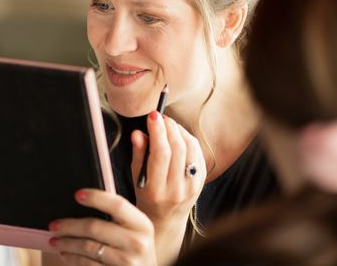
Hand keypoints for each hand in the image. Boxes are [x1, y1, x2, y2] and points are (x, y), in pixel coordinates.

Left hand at [48, 189, 156, 265]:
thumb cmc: (136, 249)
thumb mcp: (136, 231)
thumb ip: (119, 216)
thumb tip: (86, 199)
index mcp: (142, 224)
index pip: (117, 205)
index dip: (96, 197)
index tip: (77, 194)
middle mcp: (137, 243)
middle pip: (95, 227)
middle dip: (70, 226)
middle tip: (54, 225)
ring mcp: (126, 262)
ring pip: (88, 248)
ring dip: (67, 244)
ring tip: (55, 241)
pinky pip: (87, 265)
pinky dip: (72, 259)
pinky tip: (66, 255)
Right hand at [131, 112, 205, 263]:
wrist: (165, 220)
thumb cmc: (146, 195)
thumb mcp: (136, 178)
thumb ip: (138, 154)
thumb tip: (138, 132)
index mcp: (156, 190)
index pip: (160, 154)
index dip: (157, 130)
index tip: (152, 115)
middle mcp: (176, 190)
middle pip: (177, 148)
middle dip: (169, 127)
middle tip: (160, 116)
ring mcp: (192, 187)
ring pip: (190, 148)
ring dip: (179, 131)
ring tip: (168, 124)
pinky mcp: (201, 182)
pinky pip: (197, 154)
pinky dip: (188, 139)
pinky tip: (178, 135)